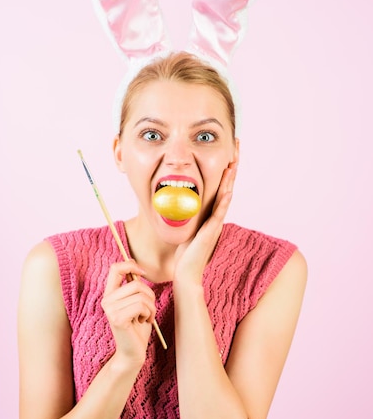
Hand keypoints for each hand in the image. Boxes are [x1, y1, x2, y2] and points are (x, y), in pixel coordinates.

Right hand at [101, 260, 155, 365]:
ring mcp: (110, 309)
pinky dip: (149, 314)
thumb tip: (138, 268)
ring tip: (146, 317)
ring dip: (151, 307)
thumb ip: (134, 288)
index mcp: (109, 294)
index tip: (143, 273)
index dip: (131, 265)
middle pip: (136, 283)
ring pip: (141, 295)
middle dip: (150, 296)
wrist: (133, 353)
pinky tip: (144, 322)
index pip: (115, 268)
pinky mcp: (117, 319)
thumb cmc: (137, 327)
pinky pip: (141, 306)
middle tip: (148, 310)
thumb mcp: (136, 303)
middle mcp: (106, 300)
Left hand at [174, 162, 236, 284]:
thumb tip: (181, 198)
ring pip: (225, 196)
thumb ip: (189, 212)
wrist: (187, 271)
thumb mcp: (188, 224)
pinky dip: (224, 203)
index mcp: (211, 212)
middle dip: (232, 165)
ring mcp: (215, 223)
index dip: (226, 167)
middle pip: (227, 185)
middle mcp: (216, 215)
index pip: (221, 184)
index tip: (229, 150)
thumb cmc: (186, 251)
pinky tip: (228, 192)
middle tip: (236, 146)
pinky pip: (219, 214)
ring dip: (230, 180)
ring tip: (234, 162)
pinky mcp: (210, 232)